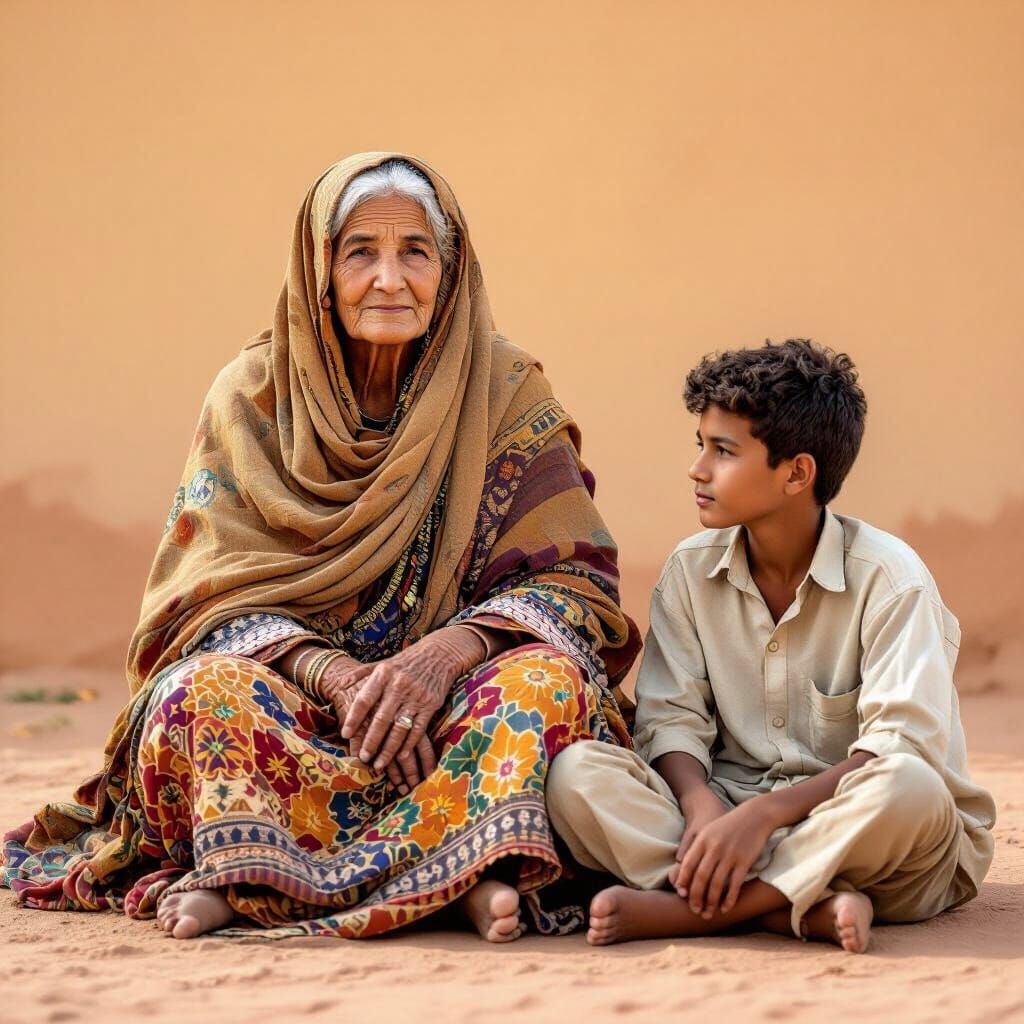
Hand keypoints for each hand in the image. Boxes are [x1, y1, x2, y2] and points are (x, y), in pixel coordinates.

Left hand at [341, 625, 486, 781]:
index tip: (345, 734)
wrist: (441, 653)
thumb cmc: (407, 661)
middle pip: (381, 718)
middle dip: (371, 741)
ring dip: (389, 749)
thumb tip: (341, 683)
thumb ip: (361, 673)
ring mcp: (416, 695)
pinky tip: (401, 756)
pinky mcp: (431, 704)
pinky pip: (418, 729)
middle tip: (362, 757)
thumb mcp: (384, 662)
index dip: (353, 718)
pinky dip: (409, 744)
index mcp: (384, 674)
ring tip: (379, 764)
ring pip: (399, 728)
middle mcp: (399, 685)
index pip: (365, 699)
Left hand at [672, 796, 778, 918]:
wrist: (755, 815)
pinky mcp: (744, 862)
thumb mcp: (710, 830)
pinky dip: (728, 899)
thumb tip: (682, 864)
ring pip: (716, 884)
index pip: (687, 865)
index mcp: (703, 839)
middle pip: (700, 877)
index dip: (683, 882)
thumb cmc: (730, 825)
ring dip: (710, 902)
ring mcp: (729, 855)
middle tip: (694, 910)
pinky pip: (734, 885)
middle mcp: (714, 848)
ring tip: (708, 913)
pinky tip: (725, 908)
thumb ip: (698, 846)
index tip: (681, 895)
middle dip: (695, 897)